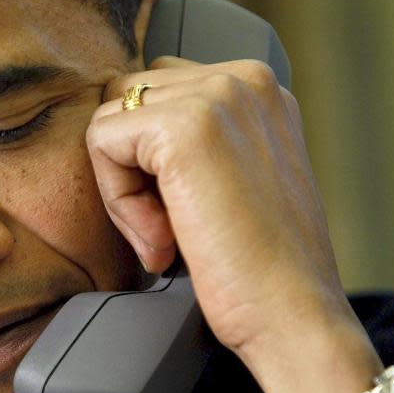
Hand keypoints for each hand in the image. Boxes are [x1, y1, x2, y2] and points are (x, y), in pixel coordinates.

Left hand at [86, 57, 382, 392]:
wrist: (292, 313)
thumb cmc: (261, 265)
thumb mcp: (230, 181)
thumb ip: (190, 146)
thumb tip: (126, 135)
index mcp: (255, 89)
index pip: (156, 94)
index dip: (149, 161)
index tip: (186, 214)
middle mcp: (242, 78)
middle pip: (126, 103)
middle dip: (132, 168)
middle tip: (171, 230)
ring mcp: (217, 96)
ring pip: (110, 123)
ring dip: (125, 188)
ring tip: (170, 235)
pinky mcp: (185, 128)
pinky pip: (101, 143)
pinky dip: (118, 200)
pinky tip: (163, 237)